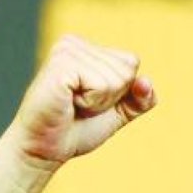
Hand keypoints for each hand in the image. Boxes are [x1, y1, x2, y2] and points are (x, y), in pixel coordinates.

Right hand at [8, 34, 156, 168]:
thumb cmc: (76, 130)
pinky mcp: (62, 64)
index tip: (90, 102)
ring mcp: (66, 50)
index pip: (131, 62)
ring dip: (99, 102)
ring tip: (73, 105)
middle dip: (110, 98)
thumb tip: (147, 82)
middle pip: (127, 69)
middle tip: (80, 106)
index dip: (119, 92)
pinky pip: (102, 85)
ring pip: (116, 78)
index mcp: (85, 47)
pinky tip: (69, 103)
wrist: (45, 150)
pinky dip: (91, 103)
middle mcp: (74, 42)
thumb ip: (138, 99)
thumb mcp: (116, 114)